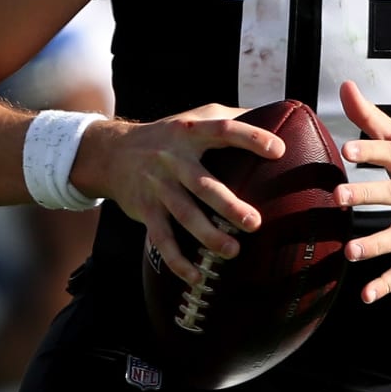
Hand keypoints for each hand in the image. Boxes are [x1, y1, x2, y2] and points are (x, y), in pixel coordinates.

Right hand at [77, 104, 283, 287]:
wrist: (111, 153)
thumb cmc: (168, 135)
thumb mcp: (194, 118)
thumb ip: (230, 118)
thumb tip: (278, 115)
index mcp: (190, 133)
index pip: (222, 131)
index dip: (250, 138)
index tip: (279, 151)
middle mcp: (173, 159)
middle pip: (202, 184)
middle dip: (228, 205)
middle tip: (254, 222)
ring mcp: (158, 186)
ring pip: (184, 214)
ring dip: (208, 235)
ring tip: (233, 251)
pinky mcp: (146, 210)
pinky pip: (162, 238)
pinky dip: (178, 260)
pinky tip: (196, 276)